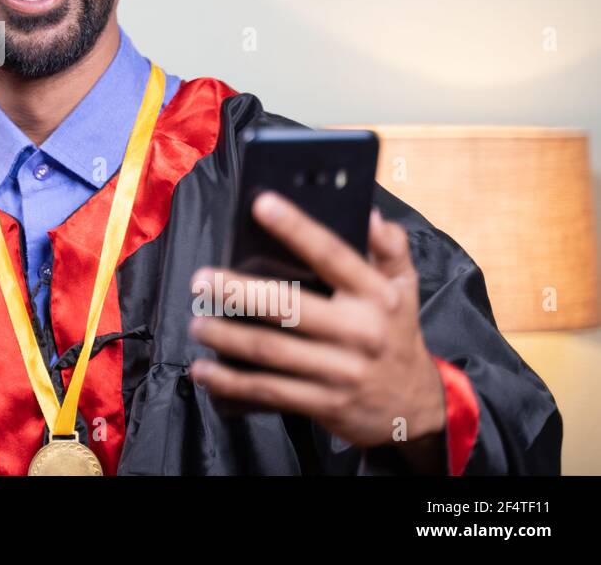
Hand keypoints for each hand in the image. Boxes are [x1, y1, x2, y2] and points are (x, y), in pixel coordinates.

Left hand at [187, 192, 447, 469]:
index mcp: (377, 296)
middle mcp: (360, 332)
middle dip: (239, 292)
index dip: (297, 229)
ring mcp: (342, 372)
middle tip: (202, 280)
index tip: (261, 205)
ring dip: (227, 337)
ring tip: (196, 322)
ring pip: (272, 351)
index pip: (333, 255)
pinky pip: (271, 391)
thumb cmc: (397, 333)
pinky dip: (232, 382)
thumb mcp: (406, 288)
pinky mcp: (325, 404)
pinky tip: (204, 371)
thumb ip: (390, 247)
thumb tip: (368, 213)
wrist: (416, 408)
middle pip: (290, 307)